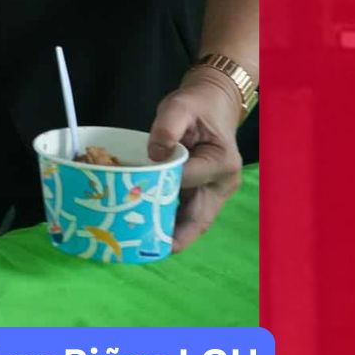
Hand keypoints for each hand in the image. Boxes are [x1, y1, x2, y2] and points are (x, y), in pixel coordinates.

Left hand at [150, 71, 244, 251]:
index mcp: (221, 163)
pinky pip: (185, 214)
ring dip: (167, 235)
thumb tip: (155, 153)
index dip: (162, 190)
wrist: (212, 105)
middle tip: (142, 249)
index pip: (188, 182)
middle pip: (197, 219)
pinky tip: (143, 231)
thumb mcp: (180, 106)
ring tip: (138, 246)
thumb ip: (168, 126)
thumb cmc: (197, 107)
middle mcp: (221, 184)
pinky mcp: (201, 194)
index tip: (132, 199)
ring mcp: (212, 192)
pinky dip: (167, 224)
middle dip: (172, 237)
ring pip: (191, 222)